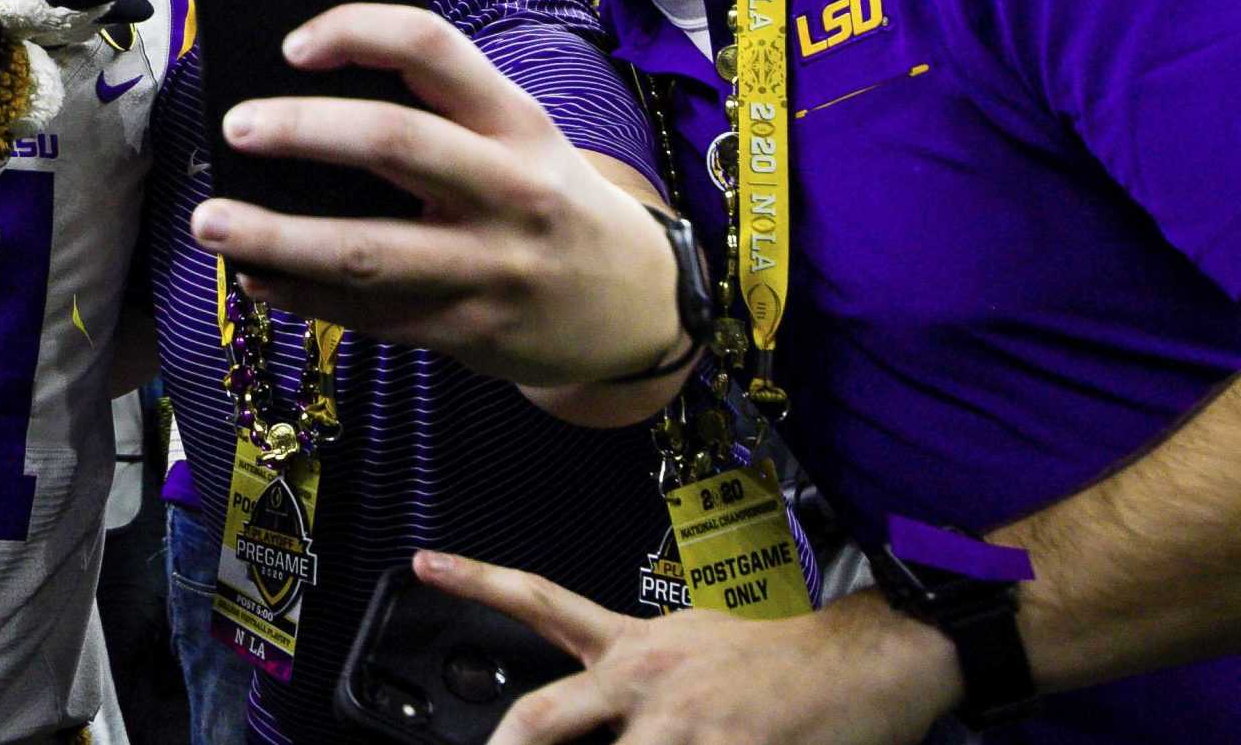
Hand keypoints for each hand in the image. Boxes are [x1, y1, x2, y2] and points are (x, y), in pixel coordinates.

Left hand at [189, 3, 677, 384]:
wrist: (633, 305)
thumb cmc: (550, 201)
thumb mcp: (521, 140)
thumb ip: (439, 115)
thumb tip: (303, 92)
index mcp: (516, 120)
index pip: (433, 48)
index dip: (356, 31)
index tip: (292, 43)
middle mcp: (508, 187)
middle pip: (392, 142)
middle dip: (301, 131)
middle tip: (234, 127)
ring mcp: (487, 266)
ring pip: (365, 250)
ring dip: (275, 236)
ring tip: (210, 222)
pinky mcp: (465, 330)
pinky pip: (366, 312)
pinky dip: (300, 294)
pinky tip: (255, 276)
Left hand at [413, 550, 962, 744]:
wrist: (866, 663)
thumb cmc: (777, 659)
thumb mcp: (691, 646)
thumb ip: (633, 676)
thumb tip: (594, 706)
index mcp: (633, 648)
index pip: (541, 601)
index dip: (476, 580)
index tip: (422, 562)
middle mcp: (643, 683)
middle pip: (541, 718)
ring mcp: (682, 727)